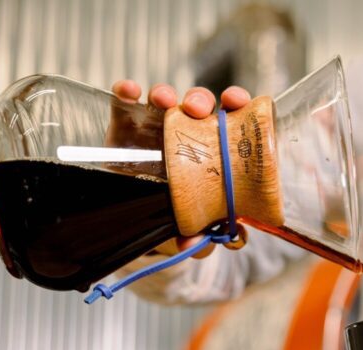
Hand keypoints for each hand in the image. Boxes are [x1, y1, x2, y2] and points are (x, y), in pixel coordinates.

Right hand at [109, 79, 252, 256]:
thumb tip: (215, 243)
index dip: (237, 103)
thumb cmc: (178, 214)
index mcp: (214, 147)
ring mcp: (156, 127)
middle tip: (198, 109)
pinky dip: (127, 94)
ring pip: (164, 100)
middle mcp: (187, 132)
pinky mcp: (125, 128)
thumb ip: (211, 236)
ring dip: (166, 94)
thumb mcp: (198, 228)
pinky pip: (125, 105)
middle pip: (198, 104)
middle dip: (200, 99)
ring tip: (163, 101)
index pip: (231, 117)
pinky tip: (130, 93)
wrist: (138, 219)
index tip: (238, 101)